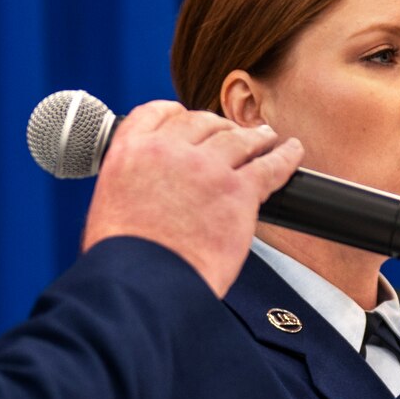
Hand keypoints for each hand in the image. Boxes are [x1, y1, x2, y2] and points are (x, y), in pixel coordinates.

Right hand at [81, 104, 302, 295]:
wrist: (143, 285)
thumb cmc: (123, 259)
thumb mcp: (108, 205)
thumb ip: (130, 184)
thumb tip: (145, 192)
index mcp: (131, 152)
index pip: (157, 113)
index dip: (178, 113)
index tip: (187, 117)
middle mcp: (169, 151)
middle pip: (201, 122)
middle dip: (217, 126)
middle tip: (229, 134)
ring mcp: (206, 168)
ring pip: (238, 139)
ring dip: (255, 136)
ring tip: (266, 137)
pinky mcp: (238, 191)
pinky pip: (270, 165)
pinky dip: (285, 156)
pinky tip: (292, 151)